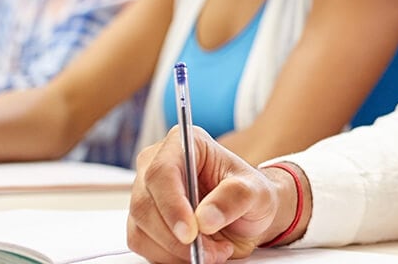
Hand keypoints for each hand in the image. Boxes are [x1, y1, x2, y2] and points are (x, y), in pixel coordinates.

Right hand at [127, 126, 288, 263]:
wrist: (246, 214)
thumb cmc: (249, 194)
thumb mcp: (256, 192)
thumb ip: (234, 198)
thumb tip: (204, 218)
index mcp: (184, 144)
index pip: (162, 172)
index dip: (172, 205)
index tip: (190, 233)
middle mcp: (156, 165)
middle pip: (145, 205)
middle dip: (178, 238)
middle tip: (212, 251)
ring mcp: (146, 193)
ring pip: (141, 230)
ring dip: (175, 251)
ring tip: (213, 251)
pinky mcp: (142, 221)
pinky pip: (143, 245)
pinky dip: (169, 256)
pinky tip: (196, 253)